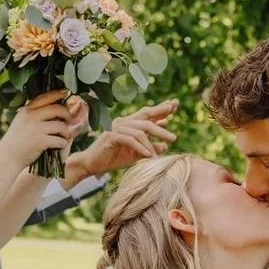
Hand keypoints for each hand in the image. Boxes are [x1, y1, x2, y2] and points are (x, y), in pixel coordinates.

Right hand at [0, 90, 71, 169]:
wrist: (7, 156)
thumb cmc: (17, 140)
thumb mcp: (21, 121)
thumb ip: (35, 114)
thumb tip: (54, 107)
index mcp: (27, 110)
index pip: (45, 97)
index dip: (58, 94)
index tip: (66, 92)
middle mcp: (31, 116)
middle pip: (58, 109)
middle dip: (67, 115)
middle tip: (68, 121)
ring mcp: (36, 128)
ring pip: (61, 125)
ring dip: (66, 132)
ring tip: (64, 136)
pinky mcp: (40, 141)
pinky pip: (60, 140)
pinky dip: (63, 143)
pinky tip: (59, 145)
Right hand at [63, 99, 177, 187]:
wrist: (93, 164)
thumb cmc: (113, 158)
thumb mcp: (136, 154)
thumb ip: (150, 148)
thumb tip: (166, 146)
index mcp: (130, 123)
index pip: (148, 113)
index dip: (162, 108)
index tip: (175, 104)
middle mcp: (124, 122)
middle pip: (147, 118)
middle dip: (162, 122)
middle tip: (174, 135)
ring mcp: (117, 127)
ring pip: (141, 131)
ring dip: (152, 144)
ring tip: (160, 154)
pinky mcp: (111, 136)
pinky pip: (131, 140)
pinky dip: (141, 148)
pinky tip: (149, 156)